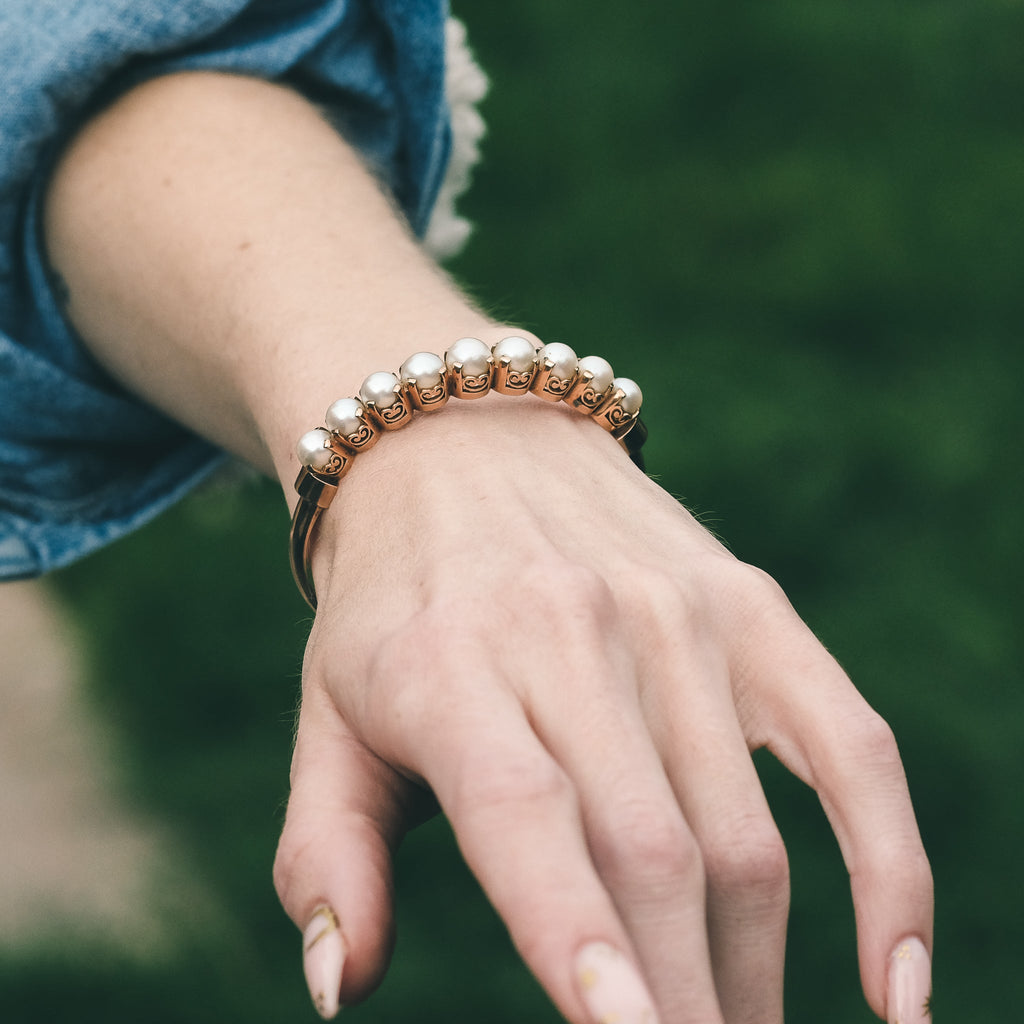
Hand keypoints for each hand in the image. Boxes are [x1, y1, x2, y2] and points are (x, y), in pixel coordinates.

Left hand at [272, 397, 932, 1023]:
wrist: (465, 443)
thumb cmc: (392, 606)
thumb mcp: (329, 715)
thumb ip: (325, 852)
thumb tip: (335, 987)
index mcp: (449, 665)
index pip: (528, 815)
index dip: (578, 940)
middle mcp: (573, 629)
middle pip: (653, 852)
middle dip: (682, 1005)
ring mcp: (677, 615)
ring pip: (744, 834)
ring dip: (754, 976)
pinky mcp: (752, 607)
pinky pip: (851, 750)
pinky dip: (890, 872)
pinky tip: (896, 989)